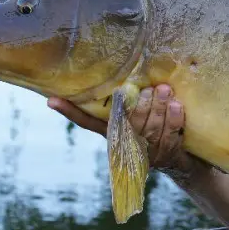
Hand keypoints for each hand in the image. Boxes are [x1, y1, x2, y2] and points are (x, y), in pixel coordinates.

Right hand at [48, 84, 192, 174]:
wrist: (175, 158)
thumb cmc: (151, 129)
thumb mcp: (134, 118)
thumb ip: (127, 103)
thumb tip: (121, 71)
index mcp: (112, 132)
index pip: (86, 122)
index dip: (69, 111)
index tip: (52, 100)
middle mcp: (125, 143)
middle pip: (128, 124)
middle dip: (139, 106)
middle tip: (147, 89)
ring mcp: (146, 151)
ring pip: (151, 128)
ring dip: (158, 107)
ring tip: (164, 90)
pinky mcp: (166, 153)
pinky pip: (170, 133)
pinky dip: (174, 118)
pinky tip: (176, 104)